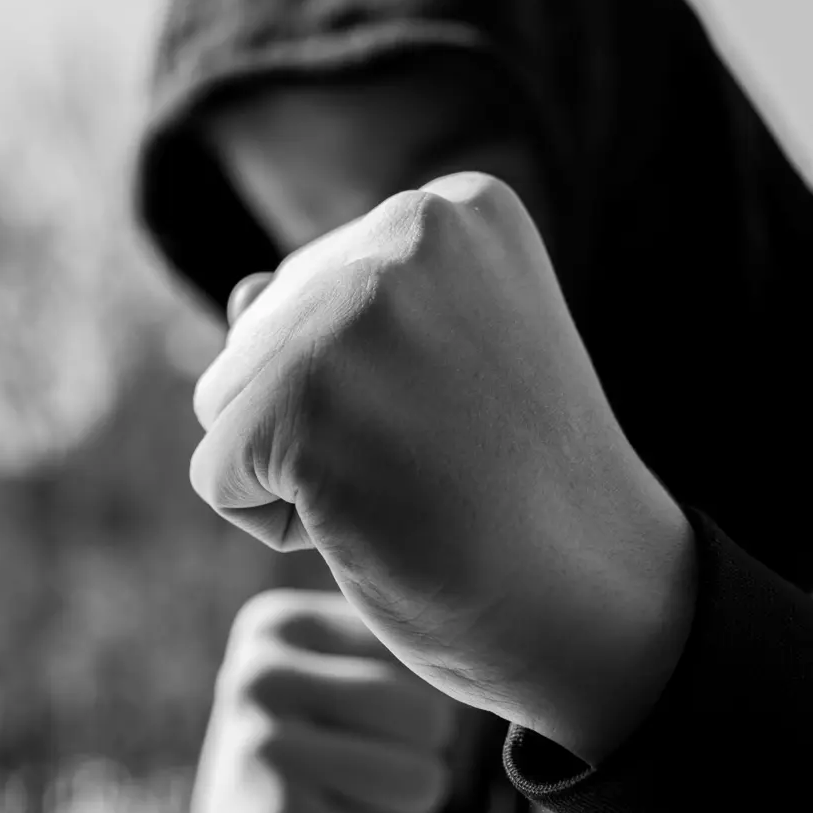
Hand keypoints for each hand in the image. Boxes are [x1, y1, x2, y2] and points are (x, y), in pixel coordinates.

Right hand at [168, 589, 458, 812]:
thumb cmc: (319, 742)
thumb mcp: (335, 668)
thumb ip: (402, 641)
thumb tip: (501, 658)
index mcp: (281, 624)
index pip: (422, 654)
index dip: (421, 701)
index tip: (364, 721)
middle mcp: (260, 679)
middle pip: (429, 719)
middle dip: (423, 757)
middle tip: (366, 772)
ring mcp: (260, 755)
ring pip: (423, 784)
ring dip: (410, 811)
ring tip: (352, 806)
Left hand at [191, 172, 695, 765]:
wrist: (596, 604)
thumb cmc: (520, 493)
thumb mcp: (441, 365)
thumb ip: (340, 309)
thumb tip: (238, 294)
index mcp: (455, 207)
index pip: (314, 289)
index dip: (372, 387)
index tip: (470, 419)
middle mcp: (407, 230)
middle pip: (257, 336)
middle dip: (327, 425)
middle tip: (446, 464)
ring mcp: (354, 312)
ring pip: (228, 401)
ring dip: (301, 472)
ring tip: (416, 488)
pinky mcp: (301, 400)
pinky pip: (216, 477)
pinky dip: (280, 530)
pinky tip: (381, 527)